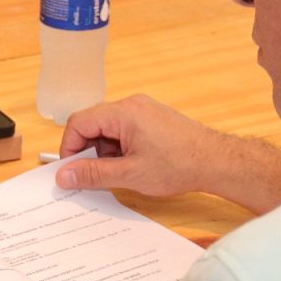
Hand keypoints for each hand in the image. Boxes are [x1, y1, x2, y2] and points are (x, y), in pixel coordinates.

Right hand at [55, 94, 225, 196]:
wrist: (217, 161)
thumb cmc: (179, 165)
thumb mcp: (130, 174)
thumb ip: (93, 174)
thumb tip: (64, 175)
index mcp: (123, 113)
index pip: (79, 122)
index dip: (70, 147)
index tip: (71, 170)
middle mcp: (132, 105)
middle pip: (93, 123)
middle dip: (88, 151)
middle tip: (93, 176)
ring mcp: (143, 110)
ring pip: (108, 128)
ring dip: (105, 151)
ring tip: (120, 173)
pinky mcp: (152, 119)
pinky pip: (124, 129)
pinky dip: (120, 147)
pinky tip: (132, 166)